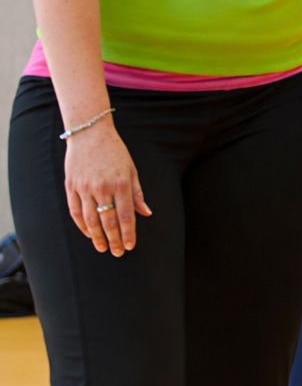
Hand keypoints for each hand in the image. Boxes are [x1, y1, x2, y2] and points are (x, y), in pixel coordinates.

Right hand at [64, 119, 151, 256]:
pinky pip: (75, 211)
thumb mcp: (131, 169)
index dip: (128, 233)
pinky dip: (82, 225)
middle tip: (117, 253)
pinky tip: (88, 234)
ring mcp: (84, 187)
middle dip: (114, 240)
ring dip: (97, 237)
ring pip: (90, 219)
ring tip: (102, 248)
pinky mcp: (71, 186)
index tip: (130, 246)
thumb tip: (146, 213)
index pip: (126, 215)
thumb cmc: (115, 151)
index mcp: (121, 183)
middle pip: (108, 221)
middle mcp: (102, 187)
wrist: (90, 133)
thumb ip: (137, 193)